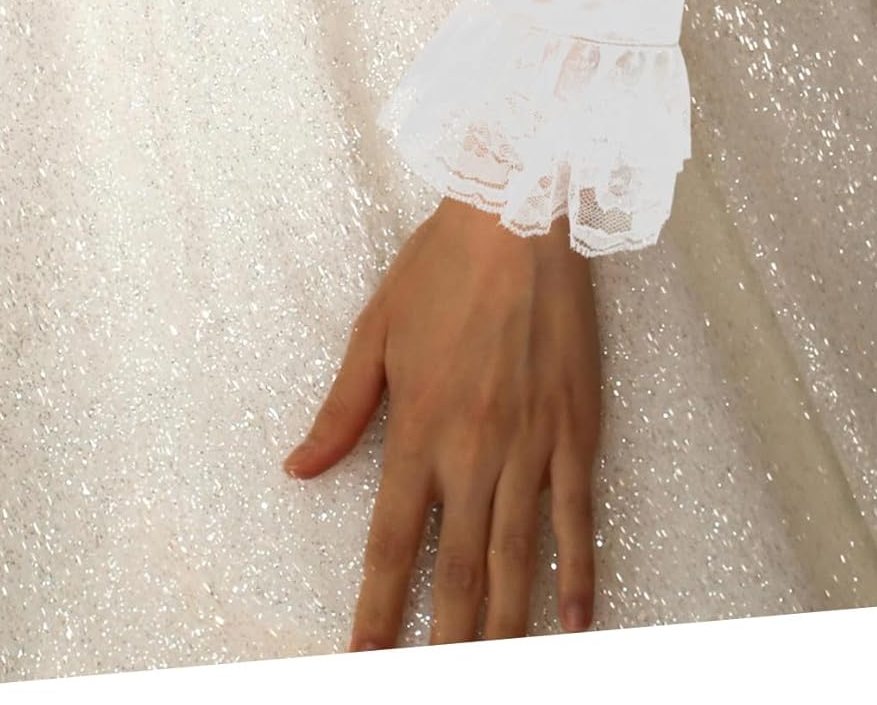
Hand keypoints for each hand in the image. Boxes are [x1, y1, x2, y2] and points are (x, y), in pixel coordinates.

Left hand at [283, 196, 602, 645]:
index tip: (365, 657)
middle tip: (436, 683)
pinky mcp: (576, 430)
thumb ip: (341, 411)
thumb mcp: (374, 332)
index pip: (391, 539)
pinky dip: (577, 572)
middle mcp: (475, 449)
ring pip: (518, 557)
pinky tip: (575, 620)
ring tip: (497, 670)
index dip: (376, 605)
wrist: (517, 218)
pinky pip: (578, 516)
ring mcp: (532, 444)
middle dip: (446, 637)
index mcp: (419, 427)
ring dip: (506, 624)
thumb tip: (298, 469)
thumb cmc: (440, 268)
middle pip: (458, 567)